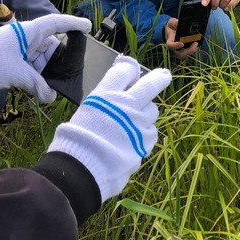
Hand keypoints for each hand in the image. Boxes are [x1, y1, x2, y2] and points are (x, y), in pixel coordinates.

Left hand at [0, 14, 91, 102]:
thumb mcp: (17, 75)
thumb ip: (37, 85)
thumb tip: (50, 97)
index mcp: (27, 32)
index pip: (55, 23)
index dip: (72, 24)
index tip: (87, 27)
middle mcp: (23, 37)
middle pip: (48, 44)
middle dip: (57, 60)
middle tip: (66, 74)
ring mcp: (15, 47)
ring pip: (38, 56)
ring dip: (43, 71)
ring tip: (48, 88)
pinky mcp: (8, 58)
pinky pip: (27, 64)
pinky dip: (33, 74)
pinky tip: (37, 88)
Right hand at [47, 56, 171, 200]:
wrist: (83, 169)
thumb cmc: (76, 142)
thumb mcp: (86, 113)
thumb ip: (104, 103)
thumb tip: (114, 98)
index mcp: (105, 95)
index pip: (124, 71)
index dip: (129, 70)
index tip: (132, 72)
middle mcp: (125, 104)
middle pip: (150, 84)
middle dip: (158, 79)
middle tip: (164, 76)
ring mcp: (138, 121)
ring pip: (152, 110)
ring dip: (146, 113)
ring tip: (135, 123)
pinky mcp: (146, 140)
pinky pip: (151, 132)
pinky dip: (145, 135)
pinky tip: (134, 142)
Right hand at [164, 18, 199, 58]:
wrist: (172, 29)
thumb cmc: (172, 26)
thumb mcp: (172, 22)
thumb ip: (175, 22)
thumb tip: (180, 23)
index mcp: (170, 40)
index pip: (171, 45)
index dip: (176, 46)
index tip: (182, 43)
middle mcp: (175, 47)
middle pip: (180, 54)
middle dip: (188, 51)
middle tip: (195, 44)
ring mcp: (180, 49)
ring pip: (186, 54)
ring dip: (192, 50)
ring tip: (197, 44)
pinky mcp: (185, 49)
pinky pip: (189, 52)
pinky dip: (194, 49)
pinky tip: (198, 44)